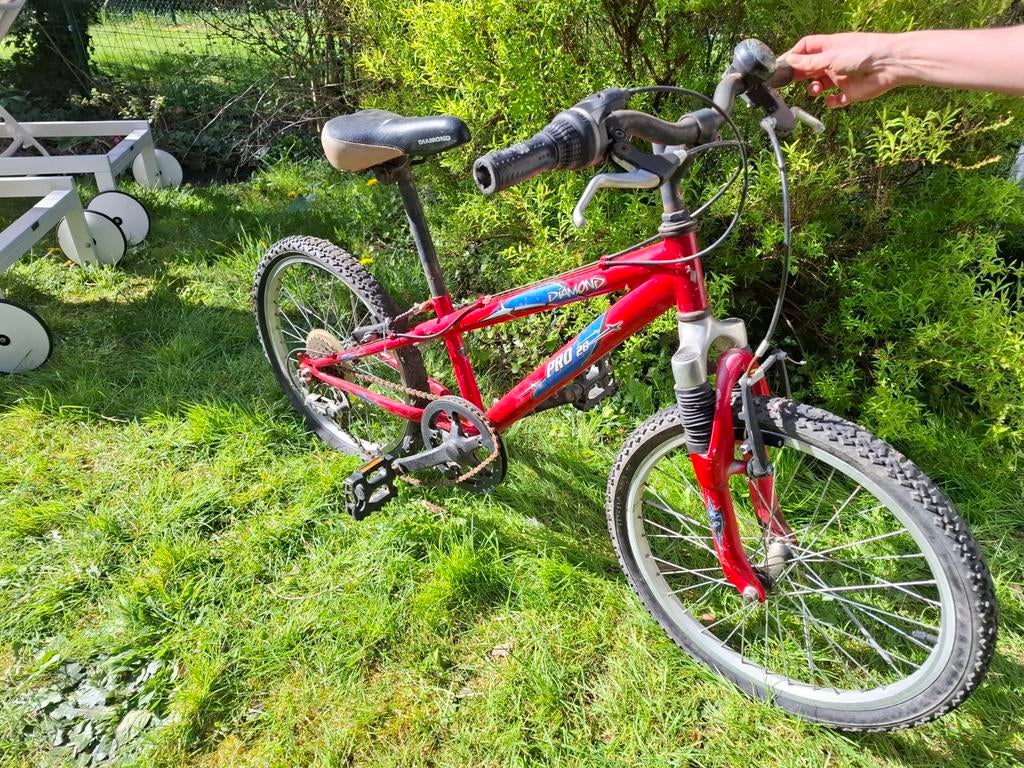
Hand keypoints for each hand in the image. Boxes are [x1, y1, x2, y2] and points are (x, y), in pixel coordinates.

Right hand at [780, 33, 902, 107]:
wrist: (889, 65)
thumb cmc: (863, 53)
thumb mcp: (831, 57)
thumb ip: (809, 62)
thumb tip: (789, 60)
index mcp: (829, 48)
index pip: (806, 48)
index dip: (793, 56)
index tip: (782, 66)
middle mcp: (833, 62)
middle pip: (810, 68)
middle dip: (799, 75)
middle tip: (788, 82)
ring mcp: (841, 77)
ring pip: (819, 85)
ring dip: (813, 89)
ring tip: (815, 90)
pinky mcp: (850, 92)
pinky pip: (835, 100)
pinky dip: (831, 102)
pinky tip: (831, 100)